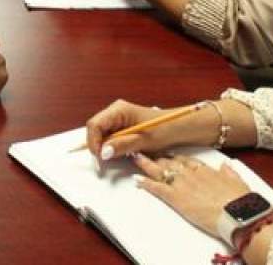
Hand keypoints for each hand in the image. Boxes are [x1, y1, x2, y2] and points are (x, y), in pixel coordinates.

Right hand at [84, 99, 214, 159]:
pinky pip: (109, 137)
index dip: (93, 142)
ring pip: (101, 134)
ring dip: (104, 147)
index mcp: (119, 110)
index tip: (99, 158)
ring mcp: (118, 119)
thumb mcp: (143, 140)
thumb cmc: (164, 129)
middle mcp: (115, 112)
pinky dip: (111, 146)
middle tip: (104, 161)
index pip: (95, 125)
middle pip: (95, 129)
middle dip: (97, 146)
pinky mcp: (121, 126)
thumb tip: (103, 152)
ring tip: (114, 156)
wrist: (179, 127)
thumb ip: (121, 145)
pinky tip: (119, 152)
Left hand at [132, 153, 254, 241]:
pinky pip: (156, 188)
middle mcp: (192, 174)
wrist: (236, 213)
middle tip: (147, 152)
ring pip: (160, 170)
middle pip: (170, 162)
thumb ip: (230, 173)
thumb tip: (226, 167)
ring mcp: (182, 184)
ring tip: (136, 158)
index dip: (176, 158)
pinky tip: (136, 180)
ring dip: (146, 164)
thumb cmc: (240, 201)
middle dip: (158, 158)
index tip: (169, 155)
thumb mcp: (238, 182)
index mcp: (206, 170)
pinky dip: (145, 183)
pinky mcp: (176, 197)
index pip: (186, 160)